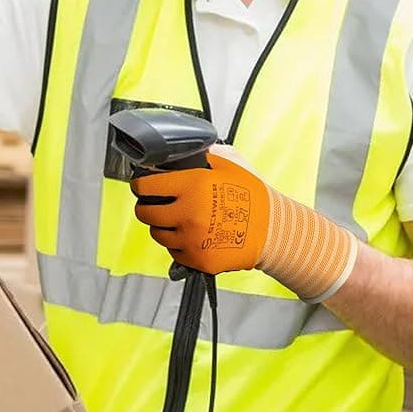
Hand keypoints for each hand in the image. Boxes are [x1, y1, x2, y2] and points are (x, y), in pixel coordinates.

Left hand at [131, 149, 269, 274]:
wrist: (273, 231)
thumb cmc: (254, 197)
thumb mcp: (229, 165)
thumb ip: (204, 155)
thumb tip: (182, 151)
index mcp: (192, 186)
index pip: (147, 186)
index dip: (140, 184)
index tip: (140, 185)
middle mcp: (187, 213)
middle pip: (145, 213)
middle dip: (147, 206)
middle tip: (154, 204)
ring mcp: (191, 239)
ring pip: (158, 234)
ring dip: (162, 226)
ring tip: (176, 220)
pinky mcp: (197, 260)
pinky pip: (174, 252)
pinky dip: (178, 244)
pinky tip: (191, 236)